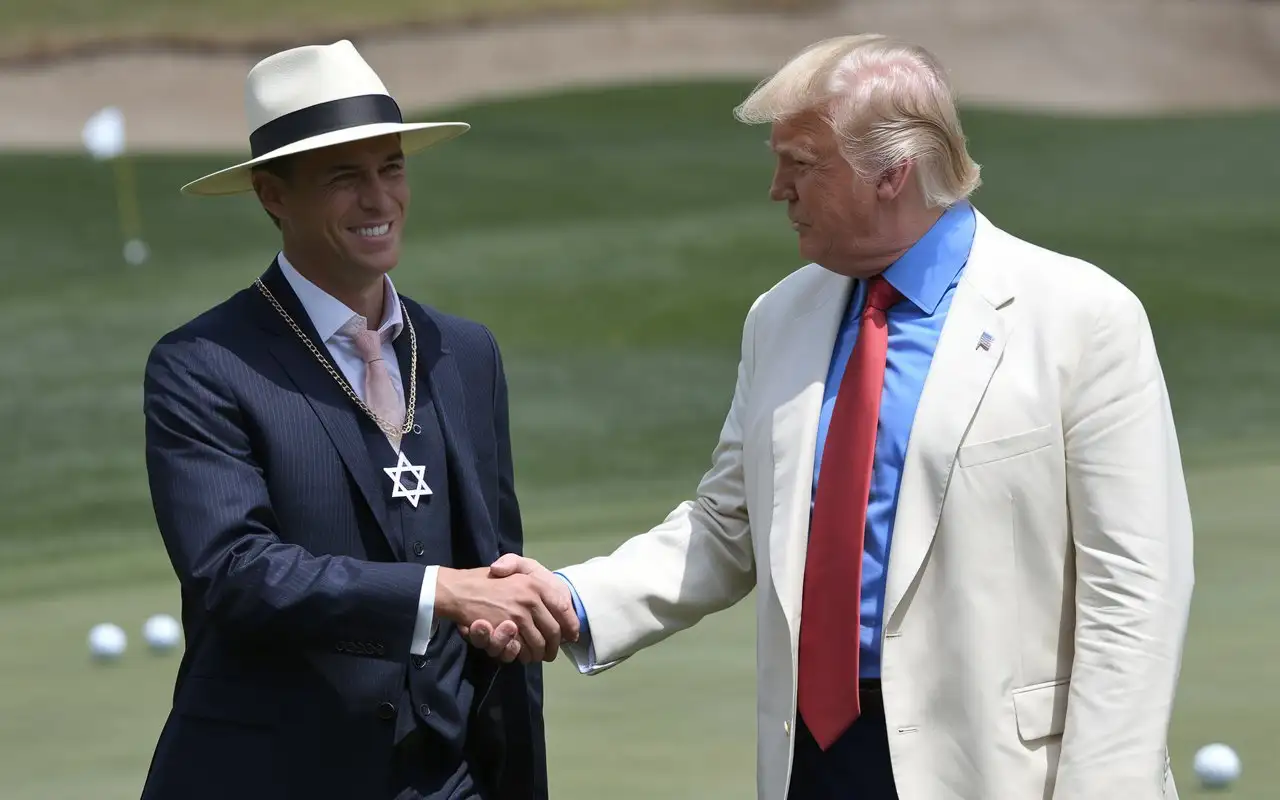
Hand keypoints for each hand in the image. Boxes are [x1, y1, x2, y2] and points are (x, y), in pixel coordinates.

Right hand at [436, 563, 577, 663]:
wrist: (462, 590)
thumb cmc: (490, 580)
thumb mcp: (516, 569)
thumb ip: (538, 580)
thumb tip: (565, 603)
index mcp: (537, 583)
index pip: (563, 609)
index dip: (570, 625)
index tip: (571, 636)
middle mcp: (532, 598)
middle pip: (553, 631)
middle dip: (554, 646)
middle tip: (550, 654)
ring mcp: (519, 614)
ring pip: (539, 643)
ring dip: (539, 654)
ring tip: (536, 656)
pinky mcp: (506, 628)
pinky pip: (522, 648)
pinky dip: (524, 654)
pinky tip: (522, 654)